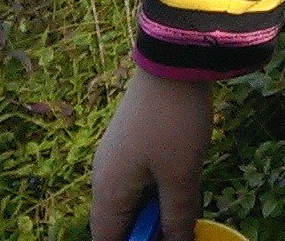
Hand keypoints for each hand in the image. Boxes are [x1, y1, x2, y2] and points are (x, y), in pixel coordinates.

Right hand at [90, 69, 213, 240]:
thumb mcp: (181, 175)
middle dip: (144, 231)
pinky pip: (137, 180)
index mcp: (107, 190)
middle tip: (177, 227)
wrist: (173, 61)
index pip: (107, 239)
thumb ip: (176, 217)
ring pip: (130, 201)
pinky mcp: (130, 143)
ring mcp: (115, 157)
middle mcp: (103, 176)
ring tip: (182, 208)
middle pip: (117, 222)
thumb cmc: (174, 122)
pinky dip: (155, 191)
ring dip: (153, 211)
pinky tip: (180, 186)